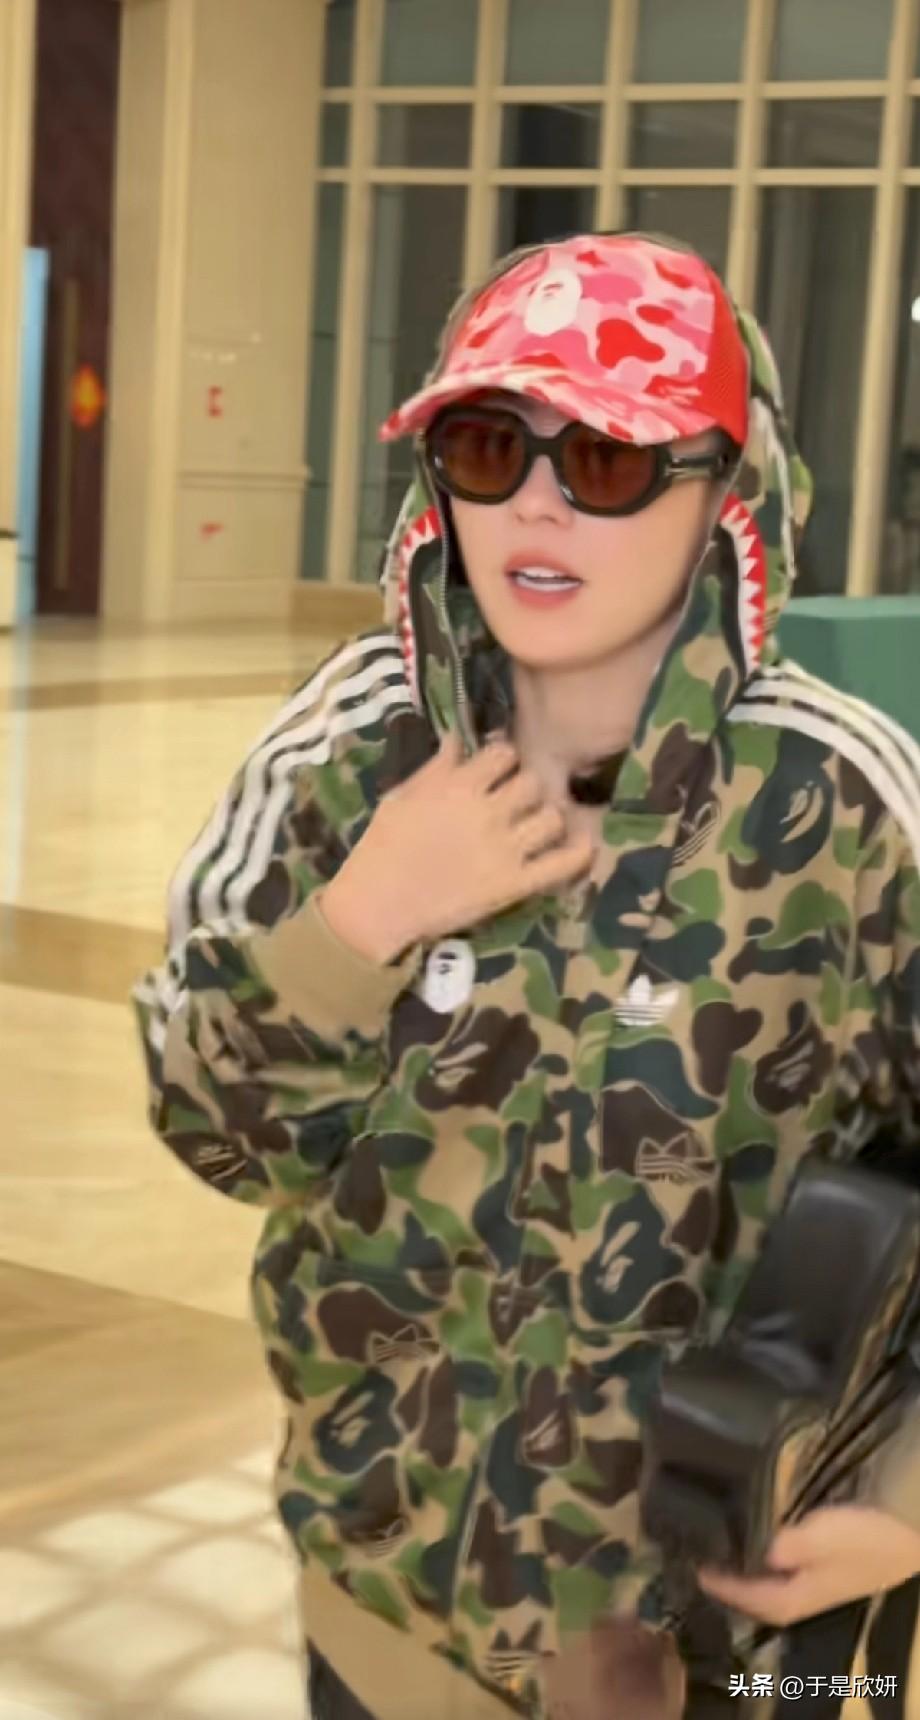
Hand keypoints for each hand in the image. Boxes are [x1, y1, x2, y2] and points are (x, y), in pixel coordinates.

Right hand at [320, 731, 595, 963]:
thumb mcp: (401, 796)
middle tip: (517, 802)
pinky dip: (579, 853)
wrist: (378, 905)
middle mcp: (488, 812)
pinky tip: (583, 844)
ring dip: (548, 818)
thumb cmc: (382, 847)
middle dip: (526, 788)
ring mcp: (505, 849)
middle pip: (532, 782)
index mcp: (458, 787)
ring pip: (552, 817)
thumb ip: (435, 767)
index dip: (503, 759)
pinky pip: (562, 864)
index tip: (497, 771)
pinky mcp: (515, 883)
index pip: (503, 753)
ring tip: (537, 826)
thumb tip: (458, 737)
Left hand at [697, 1505, 919, 1626]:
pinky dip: (770, 1555)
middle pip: (764, 1596)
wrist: (913, 1529)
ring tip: (725, 1545)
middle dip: (735, 1583)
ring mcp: (825, 1578)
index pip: (755, 1601)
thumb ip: (787, 1548)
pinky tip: (764, 1534)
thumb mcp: (823, 1537)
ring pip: (777, 1581)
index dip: (726, 1589)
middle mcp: (811, 1593)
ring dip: (752, 1568)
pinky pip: (790, 1564)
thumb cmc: (866, 1536)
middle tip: (705, 1556)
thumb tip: (753, 1555)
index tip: (696, 1569)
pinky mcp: (835, 1560)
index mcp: (803, 1596)